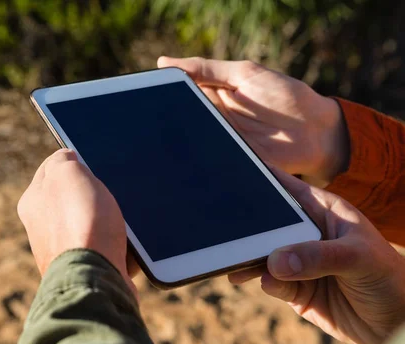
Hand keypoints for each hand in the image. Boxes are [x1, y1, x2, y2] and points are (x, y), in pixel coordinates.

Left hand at [18, 149, 136, 294]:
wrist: (95, 278)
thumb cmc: (80, 223)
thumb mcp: (67, 173)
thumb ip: (64, 160)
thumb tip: (68, 159)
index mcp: (32, 202)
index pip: (52, 170)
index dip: (75, 162)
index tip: (93, 164)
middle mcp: (43, 229)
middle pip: (76, 198)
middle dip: (97, 194)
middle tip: (112, 192)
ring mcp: (66, 251)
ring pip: (96, 223)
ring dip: (113, 221)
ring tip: (125, 221)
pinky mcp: (90, 269)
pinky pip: (111, 248)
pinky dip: (122, 245)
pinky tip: (129, 244)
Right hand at [158, 56, 348, 185]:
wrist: (316, 133)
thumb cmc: (284, 96)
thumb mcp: (244, 74)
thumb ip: (207, 69)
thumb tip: (164, 62)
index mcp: (211, 97)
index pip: (178, 95)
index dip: (162, 94)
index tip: (144, 93)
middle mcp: (210, 121)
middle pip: (179, 120)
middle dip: (165, 120)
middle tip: (149, 119)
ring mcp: (218, 142)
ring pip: (188, 142)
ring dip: (179, 141)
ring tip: (165, 139)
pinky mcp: (227, 163)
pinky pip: (205, 162)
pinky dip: (196, 161)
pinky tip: (186, 156)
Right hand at [229, 168, 404, 343]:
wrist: (396, 325)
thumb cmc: (389, 279)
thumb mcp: (358, 259)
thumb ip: (317, 257)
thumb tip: (275, 262)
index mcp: (322, 211)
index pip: (286, 188)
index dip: (260, 178)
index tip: (234, 172)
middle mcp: (305, 234)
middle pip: (266, 224)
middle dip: (247, 226)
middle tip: (226, 229)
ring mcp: (297, 262)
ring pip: (262, 254)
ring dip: (247, 258)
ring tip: (234, 264)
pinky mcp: (293, 289)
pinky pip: (269, 281)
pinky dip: (262, 281)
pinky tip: (262, 281)